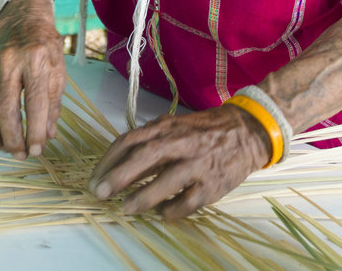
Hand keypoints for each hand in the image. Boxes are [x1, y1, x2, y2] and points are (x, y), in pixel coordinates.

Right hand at [0, 0, 65, 158]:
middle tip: (20, 155)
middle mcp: (9, 62)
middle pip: (5, 108)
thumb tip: (48, 135)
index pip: (34, 102)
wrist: (23, 22)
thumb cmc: (45, 47)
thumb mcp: (58, 70)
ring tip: (6, 149)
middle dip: (12, 137)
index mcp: (35, 60)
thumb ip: (53, 104)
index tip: (37, 150)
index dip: (34, 130)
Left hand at [88, 103, 270, 218]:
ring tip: (126, 208)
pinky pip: (188, 201)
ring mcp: (198, 163)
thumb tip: (118, 166)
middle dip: (119, 175)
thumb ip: (149, 142)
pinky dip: (171, 210)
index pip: (130, 140)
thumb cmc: (202, 130)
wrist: (246, 131)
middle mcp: (181, 142)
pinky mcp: (213, 184)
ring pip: (167, 180)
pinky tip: (161, 214)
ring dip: (143, 196)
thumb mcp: (174, 127)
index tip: (94, 178)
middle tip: (99, 193)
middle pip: (145, 156)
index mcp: (166, 127)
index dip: (109, 160)